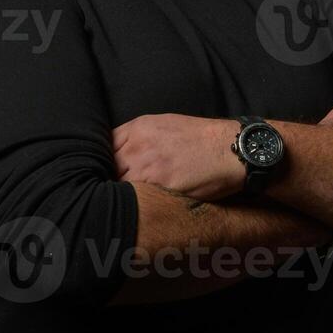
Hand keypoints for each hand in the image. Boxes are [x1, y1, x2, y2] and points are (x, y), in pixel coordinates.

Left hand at [111, 112, 241, 201]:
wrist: (229, 149)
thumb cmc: (200, 138)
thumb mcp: (164, 124)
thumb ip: (138, 136)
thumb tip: (118, 152)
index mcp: (138, 129)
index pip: (103, 148)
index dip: (104, 163)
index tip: (108, 172)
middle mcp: (139, 146)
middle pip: (108, 169)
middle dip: (111, 180)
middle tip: (116, 192)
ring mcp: (148, 168)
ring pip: (119, 187)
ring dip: (122, 196)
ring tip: (128, 203)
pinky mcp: (161, 188)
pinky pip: (138, 200)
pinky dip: (138, 205)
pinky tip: (143, 207)